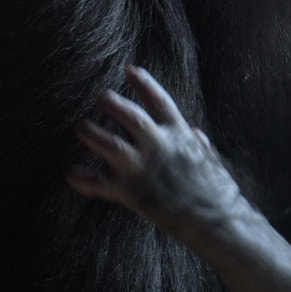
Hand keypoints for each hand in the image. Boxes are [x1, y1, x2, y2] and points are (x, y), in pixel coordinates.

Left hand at [67, 65, 240, 243]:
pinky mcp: (131, 193)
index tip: (130, 70)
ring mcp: (143, 169)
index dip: (144, 83)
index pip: (159, 100)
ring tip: (82, 127)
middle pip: (129, 116)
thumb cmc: (219, 191)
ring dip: (91, 132)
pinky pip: (98, 184)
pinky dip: (82, 179)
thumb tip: (195, 132)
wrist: (217, 221)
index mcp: (180, 135)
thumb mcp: (212, 160)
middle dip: (112, 103)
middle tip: (101, 98)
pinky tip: (71, 174)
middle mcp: (159, 146)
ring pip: (107, 143)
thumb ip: (199, 144)